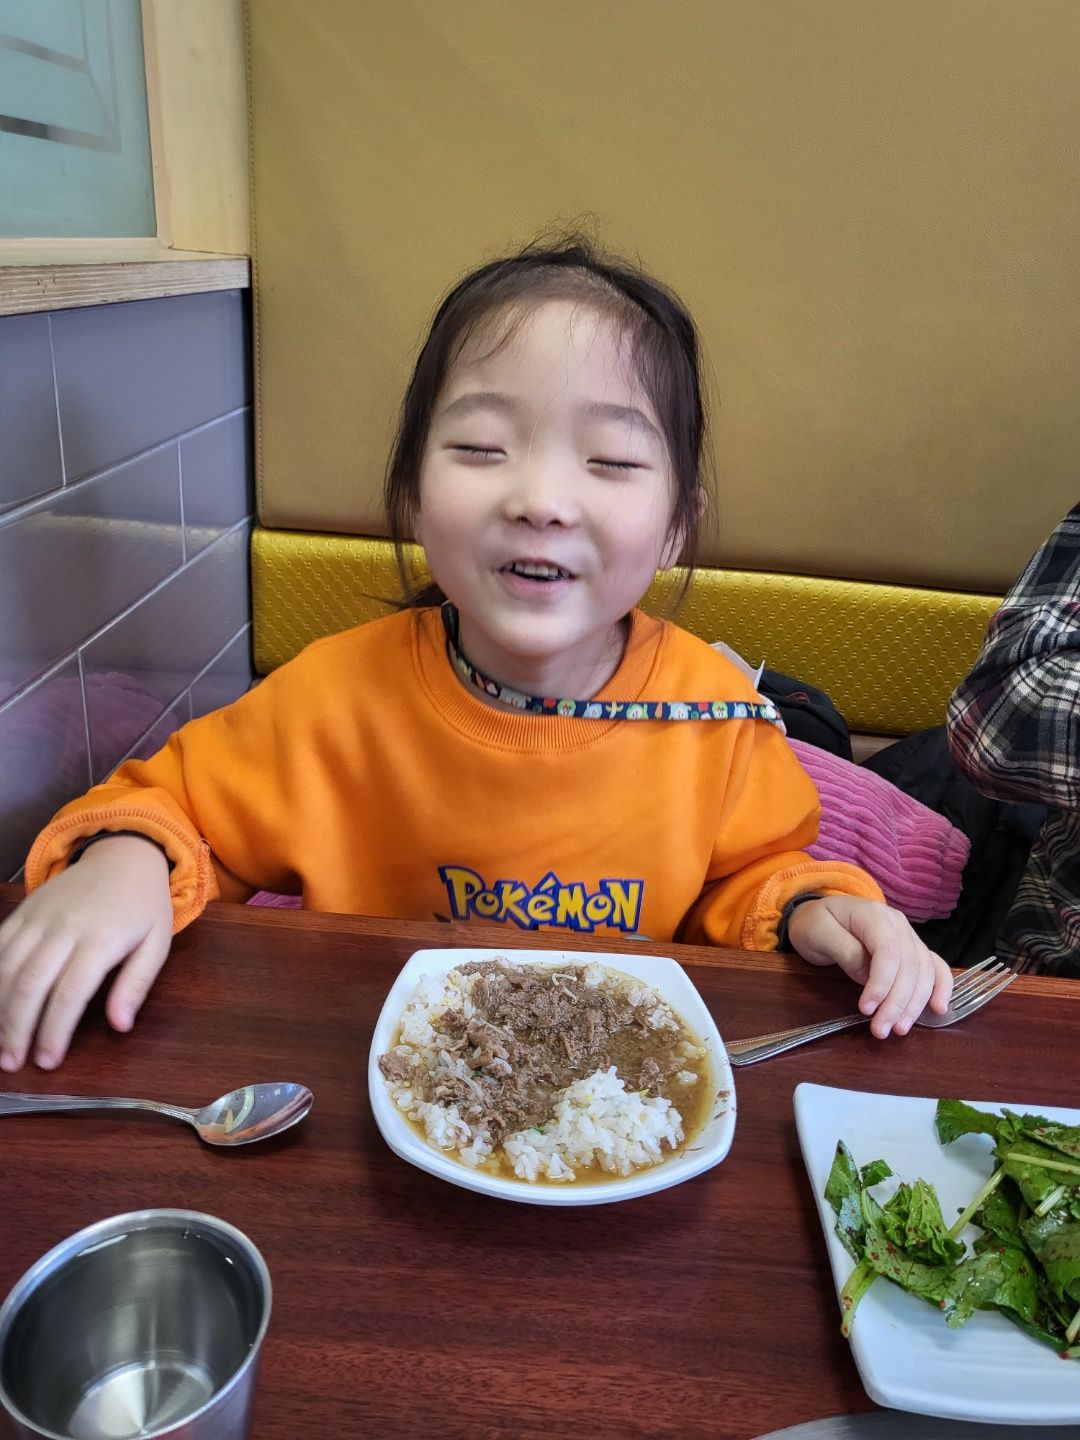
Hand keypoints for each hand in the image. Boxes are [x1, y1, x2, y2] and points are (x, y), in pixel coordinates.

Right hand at [0, 836, 172, 1071]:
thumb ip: (137, 984)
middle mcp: (63, 927)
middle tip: (13, 1063)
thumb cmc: (143, 905)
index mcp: (101, 938)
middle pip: (30, 984)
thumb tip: (120, 1025)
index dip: (54, 1031)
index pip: (70, 993)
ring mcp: (38, 918)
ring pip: (5, 968)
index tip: (48, 1061)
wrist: (123, 855)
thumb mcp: (157, 943)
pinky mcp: (23, 912)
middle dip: (17, 1029)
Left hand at [787, 895, 952, 1038]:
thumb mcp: (818, 933)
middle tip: (881, 1030)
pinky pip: (934, 966)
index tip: (866, 1010)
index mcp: (873, 914)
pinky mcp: (912, 948)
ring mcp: (908, 935)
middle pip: (909, 965)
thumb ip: (845, 952)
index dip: (881, 984)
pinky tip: (939, 1008)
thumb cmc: (814, 923)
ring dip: (915, 1003)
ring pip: (924, 971)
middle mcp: (897, 923)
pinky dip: (941, 987)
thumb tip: (868, 977)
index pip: (888, 951)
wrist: (817, 912)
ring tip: (899, 1029)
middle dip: (898, 1002)